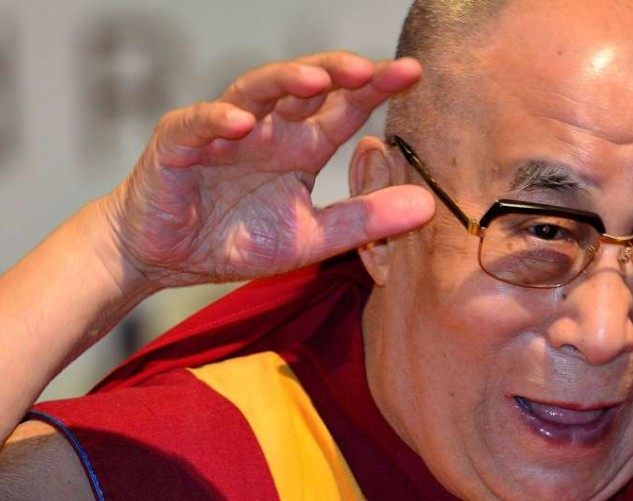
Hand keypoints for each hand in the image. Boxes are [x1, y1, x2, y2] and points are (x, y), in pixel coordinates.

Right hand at [97, 51, 433, 290]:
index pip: (345, 110)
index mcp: (301, 148)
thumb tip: (428, 206)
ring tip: (317, 78)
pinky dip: (218, 120)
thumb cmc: (235, 240)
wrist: (164, 259)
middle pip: (305, 87)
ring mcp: (222, 132)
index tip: (413, 74)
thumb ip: (366, 220)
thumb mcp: (312, 239)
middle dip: (337, 71)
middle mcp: (268, 130)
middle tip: (370, 68)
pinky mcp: (178, 144)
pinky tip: (242, 123)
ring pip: (256, 91)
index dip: (376, 89)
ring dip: (285, 80)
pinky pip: (198, 124)